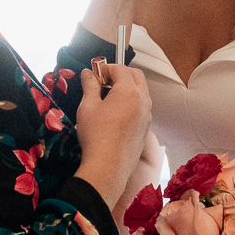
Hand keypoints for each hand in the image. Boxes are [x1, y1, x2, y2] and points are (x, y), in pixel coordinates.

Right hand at [73, 62, 152, 209]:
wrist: (108, 166)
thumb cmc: (96, 135)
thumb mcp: (88, 106)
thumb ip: (89, 86)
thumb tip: (87, 73)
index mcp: (129, 91)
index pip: (121, 69)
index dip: (106, 68)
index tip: (94, 74)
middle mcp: (143, 100)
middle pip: (136, 76)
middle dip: (120, 74)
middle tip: (103, 82)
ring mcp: (147, 115)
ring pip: (141, 92)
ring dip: (127, 88)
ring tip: (108, 98)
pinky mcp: (146, 128)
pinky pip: (141, 108)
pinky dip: (131, 103)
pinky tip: (115, 114)